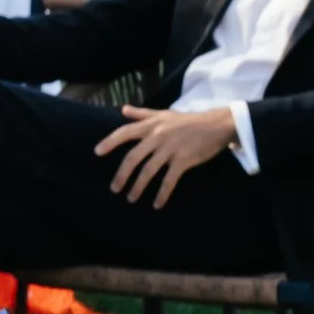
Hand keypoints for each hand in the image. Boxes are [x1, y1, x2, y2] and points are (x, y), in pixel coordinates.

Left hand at [97, 103, 236, 205]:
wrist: (216, 125)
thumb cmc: (188, 120)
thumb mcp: (164, 114)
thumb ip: (142, 114)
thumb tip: (123, 110)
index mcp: (152, 125)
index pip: (125, 132)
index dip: (110, 142)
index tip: (97, 152)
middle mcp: (158, 136)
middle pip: (133, 157)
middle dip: (122, 175)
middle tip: (115, 189)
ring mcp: (170, 149)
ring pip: (148, 171)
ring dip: (138, 187)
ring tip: (131, 199)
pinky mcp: (183, 160)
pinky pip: (169, 180)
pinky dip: (162, 194)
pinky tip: (157, 204)